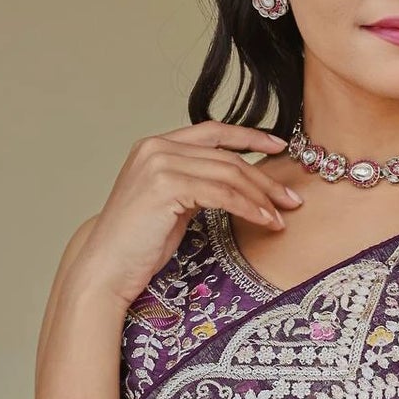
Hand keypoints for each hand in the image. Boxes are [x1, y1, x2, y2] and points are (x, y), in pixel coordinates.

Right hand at [68, 122, 301, 312]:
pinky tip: (266, 220)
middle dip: (264, 178)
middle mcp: (156, 148)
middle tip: (292, 198)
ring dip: (262, 196)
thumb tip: (238, 183)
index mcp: (155, 145)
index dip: (249, 136)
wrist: (106, 267)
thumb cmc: (138, 243)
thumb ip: (197, 184)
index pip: (212, 131)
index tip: (279, 146)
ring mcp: (159, 164)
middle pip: (226, 156)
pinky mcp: (165, 186)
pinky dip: (249, 207)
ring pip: (228, 174)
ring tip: (283, 215)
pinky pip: (221, 193)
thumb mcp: (172, 203)